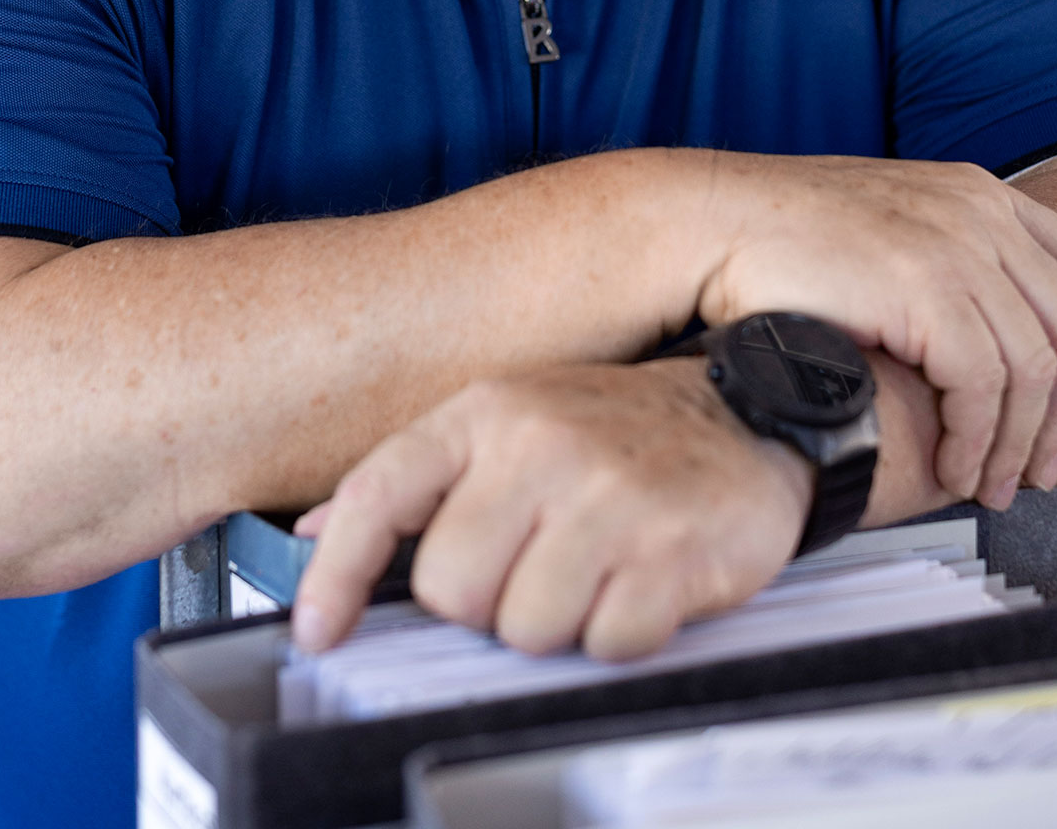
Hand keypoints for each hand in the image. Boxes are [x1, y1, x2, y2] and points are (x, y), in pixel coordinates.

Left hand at [289, 359, 811, 659]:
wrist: (746, 410)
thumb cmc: (613, 429)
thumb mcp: (508, 421)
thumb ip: (416, 480)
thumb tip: (310, 535)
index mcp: (486, 413)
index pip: (380, 493)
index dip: (335, 574)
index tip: (318, 633)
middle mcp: (539, 444)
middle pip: (450, 589)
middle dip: (486, 601)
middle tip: (533, 566)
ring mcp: (606, 495)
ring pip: (523, 629)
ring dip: (556, 623)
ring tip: (592, 571)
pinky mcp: (669, 549)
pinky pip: (604, 645)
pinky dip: (618, 634)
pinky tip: (640, 582)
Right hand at [692, 154, 1056, 507]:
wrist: (708, 226)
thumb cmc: (776, 242)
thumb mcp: (885, 234)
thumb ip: (943, 265)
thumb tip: (981, 343)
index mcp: (974, 190)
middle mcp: (978, 210)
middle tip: (1044, 473)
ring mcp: (956, 245)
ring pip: (1034, 369)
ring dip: (1018, 443)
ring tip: (989, 486)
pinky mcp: (926, 287)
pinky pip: (985, 385)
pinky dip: (977, 438)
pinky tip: (952, 465)